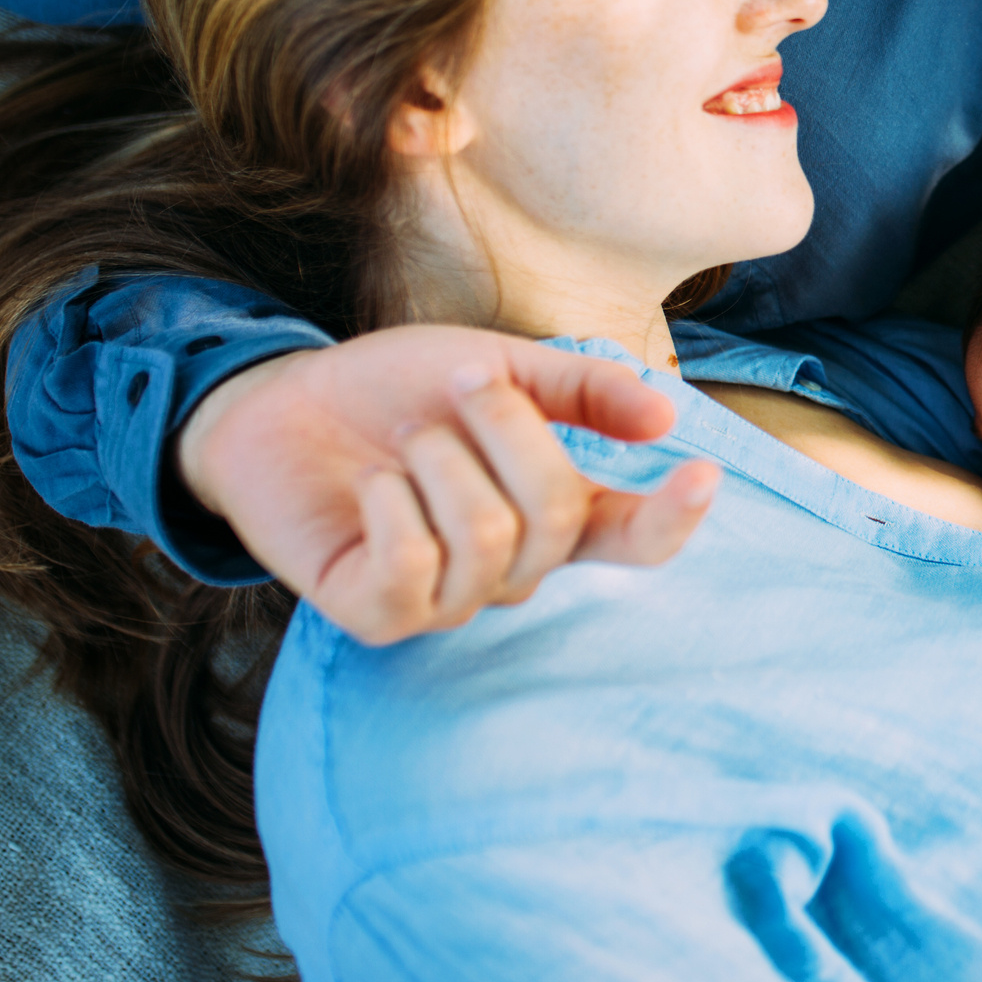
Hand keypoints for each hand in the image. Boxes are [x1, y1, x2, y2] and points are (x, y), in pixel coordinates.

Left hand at [176, 326, 717, 644]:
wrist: (281, 402)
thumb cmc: (396, 390)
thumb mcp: (498, 366)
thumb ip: (580, 389)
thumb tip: (665, 417)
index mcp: (553, 514)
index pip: (635, 540)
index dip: (674, 518)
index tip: (701, 473)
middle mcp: (513, 569)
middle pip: (555, 513)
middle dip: (509, 427)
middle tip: (462, 382)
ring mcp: (448, 601)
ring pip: (487, 536)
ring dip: (440, 457)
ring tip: (405, 439)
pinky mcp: (380, 616)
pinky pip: (413, 564)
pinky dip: (390, 501)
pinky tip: (370, 485)